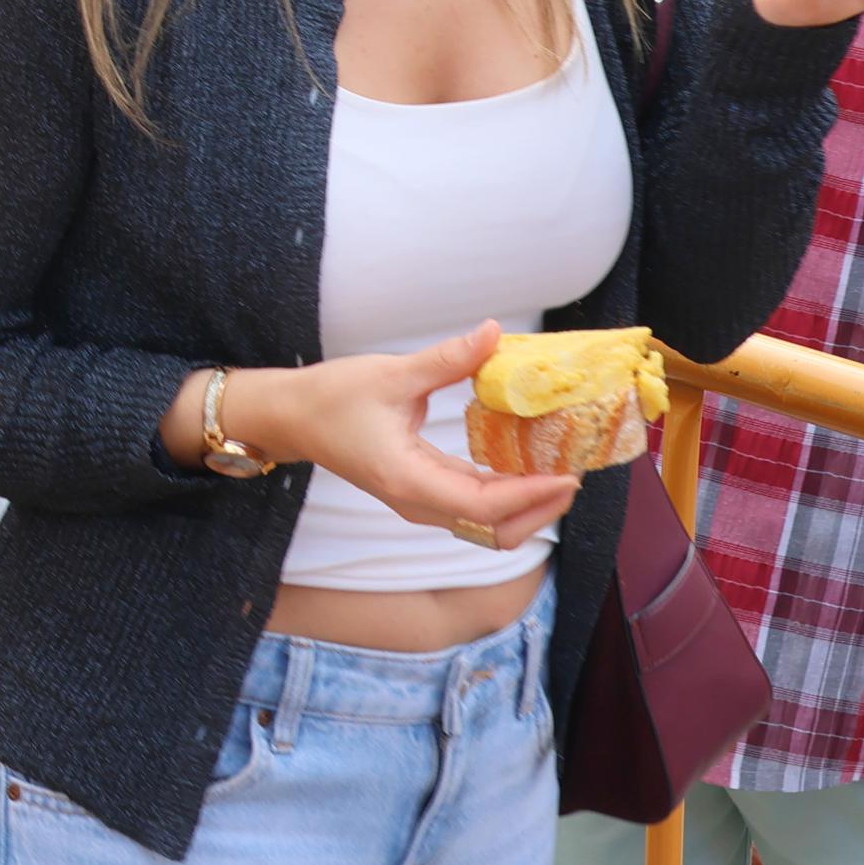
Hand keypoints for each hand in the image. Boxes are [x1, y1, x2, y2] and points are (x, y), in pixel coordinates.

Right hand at [247, 325, 579, 550]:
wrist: (290, 417)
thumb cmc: (330, 398)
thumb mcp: (391, 374)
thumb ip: (448, 359)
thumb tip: (495, 333)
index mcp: (408, 480)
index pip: (484, 505)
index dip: (531, 494)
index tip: (567, 475)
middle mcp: (418, 502)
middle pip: (494, 531)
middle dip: (539, 510)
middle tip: (573, 475)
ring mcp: (420, 501)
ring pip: (486, 526)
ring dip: (527, 507)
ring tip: (559, 474)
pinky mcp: (422, 491)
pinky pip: (474, 507)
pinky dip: (507, 495)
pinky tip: (526, 467)